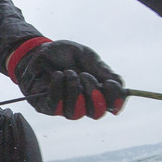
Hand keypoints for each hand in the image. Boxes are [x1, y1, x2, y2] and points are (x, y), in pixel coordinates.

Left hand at [8, 38, 125, 119]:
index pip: (109, 106)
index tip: (110, 84)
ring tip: (69, 72)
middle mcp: (81, 103)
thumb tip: (122, 89)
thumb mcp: (88, 58)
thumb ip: (104, 72)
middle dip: (93, 94)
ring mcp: (64, 106)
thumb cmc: (65, 54)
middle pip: (95, 113)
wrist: (39, 48)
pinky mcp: (46, 105)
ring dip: (75, 90)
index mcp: (95, 92)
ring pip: (75, 113)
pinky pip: (55, 106)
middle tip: (85, 75)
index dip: (114, 100)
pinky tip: (58, 75)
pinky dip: (58, 89)